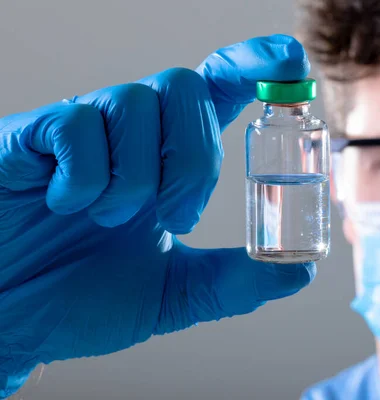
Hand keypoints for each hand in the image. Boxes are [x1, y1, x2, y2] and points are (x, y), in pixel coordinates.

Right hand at [0, 34, 315, 397]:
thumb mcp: (175, 293)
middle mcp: (131, 134)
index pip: (218, 88)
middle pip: (186, 88)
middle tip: (174, 217)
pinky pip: (76, 124)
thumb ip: (235, 281)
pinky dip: (86, 176)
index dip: (254, 64)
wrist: (12, 319)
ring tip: (111, 219)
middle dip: (195, 160)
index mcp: (168, 159)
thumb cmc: (85, 297)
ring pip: (136, 101)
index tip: (288, 61)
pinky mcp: (31, 137)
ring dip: (138, 177)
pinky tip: (65, 205)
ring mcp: (82, 130)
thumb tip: (300, 271)